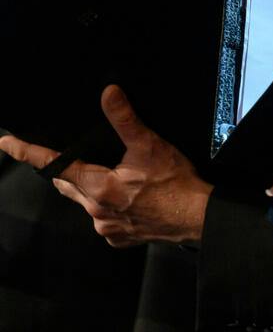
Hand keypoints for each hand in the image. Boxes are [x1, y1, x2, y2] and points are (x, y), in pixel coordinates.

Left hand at [0, 86, 210, 246]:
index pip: (53, 165)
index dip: (28, 153)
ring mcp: (105, 226)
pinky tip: (128, 200)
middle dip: (65, 171)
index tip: (8, 145)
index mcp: (97, 185)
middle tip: (71, 158)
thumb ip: (125, 119)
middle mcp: (95, 209)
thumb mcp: (150, 145)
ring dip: (90, 189)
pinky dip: (108, 208)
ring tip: (114, 177)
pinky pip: (102, 220)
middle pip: (67, 185)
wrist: (196, 216)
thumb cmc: (175, 184)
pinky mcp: (117, 237)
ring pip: (85, 202)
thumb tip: (109, 95)